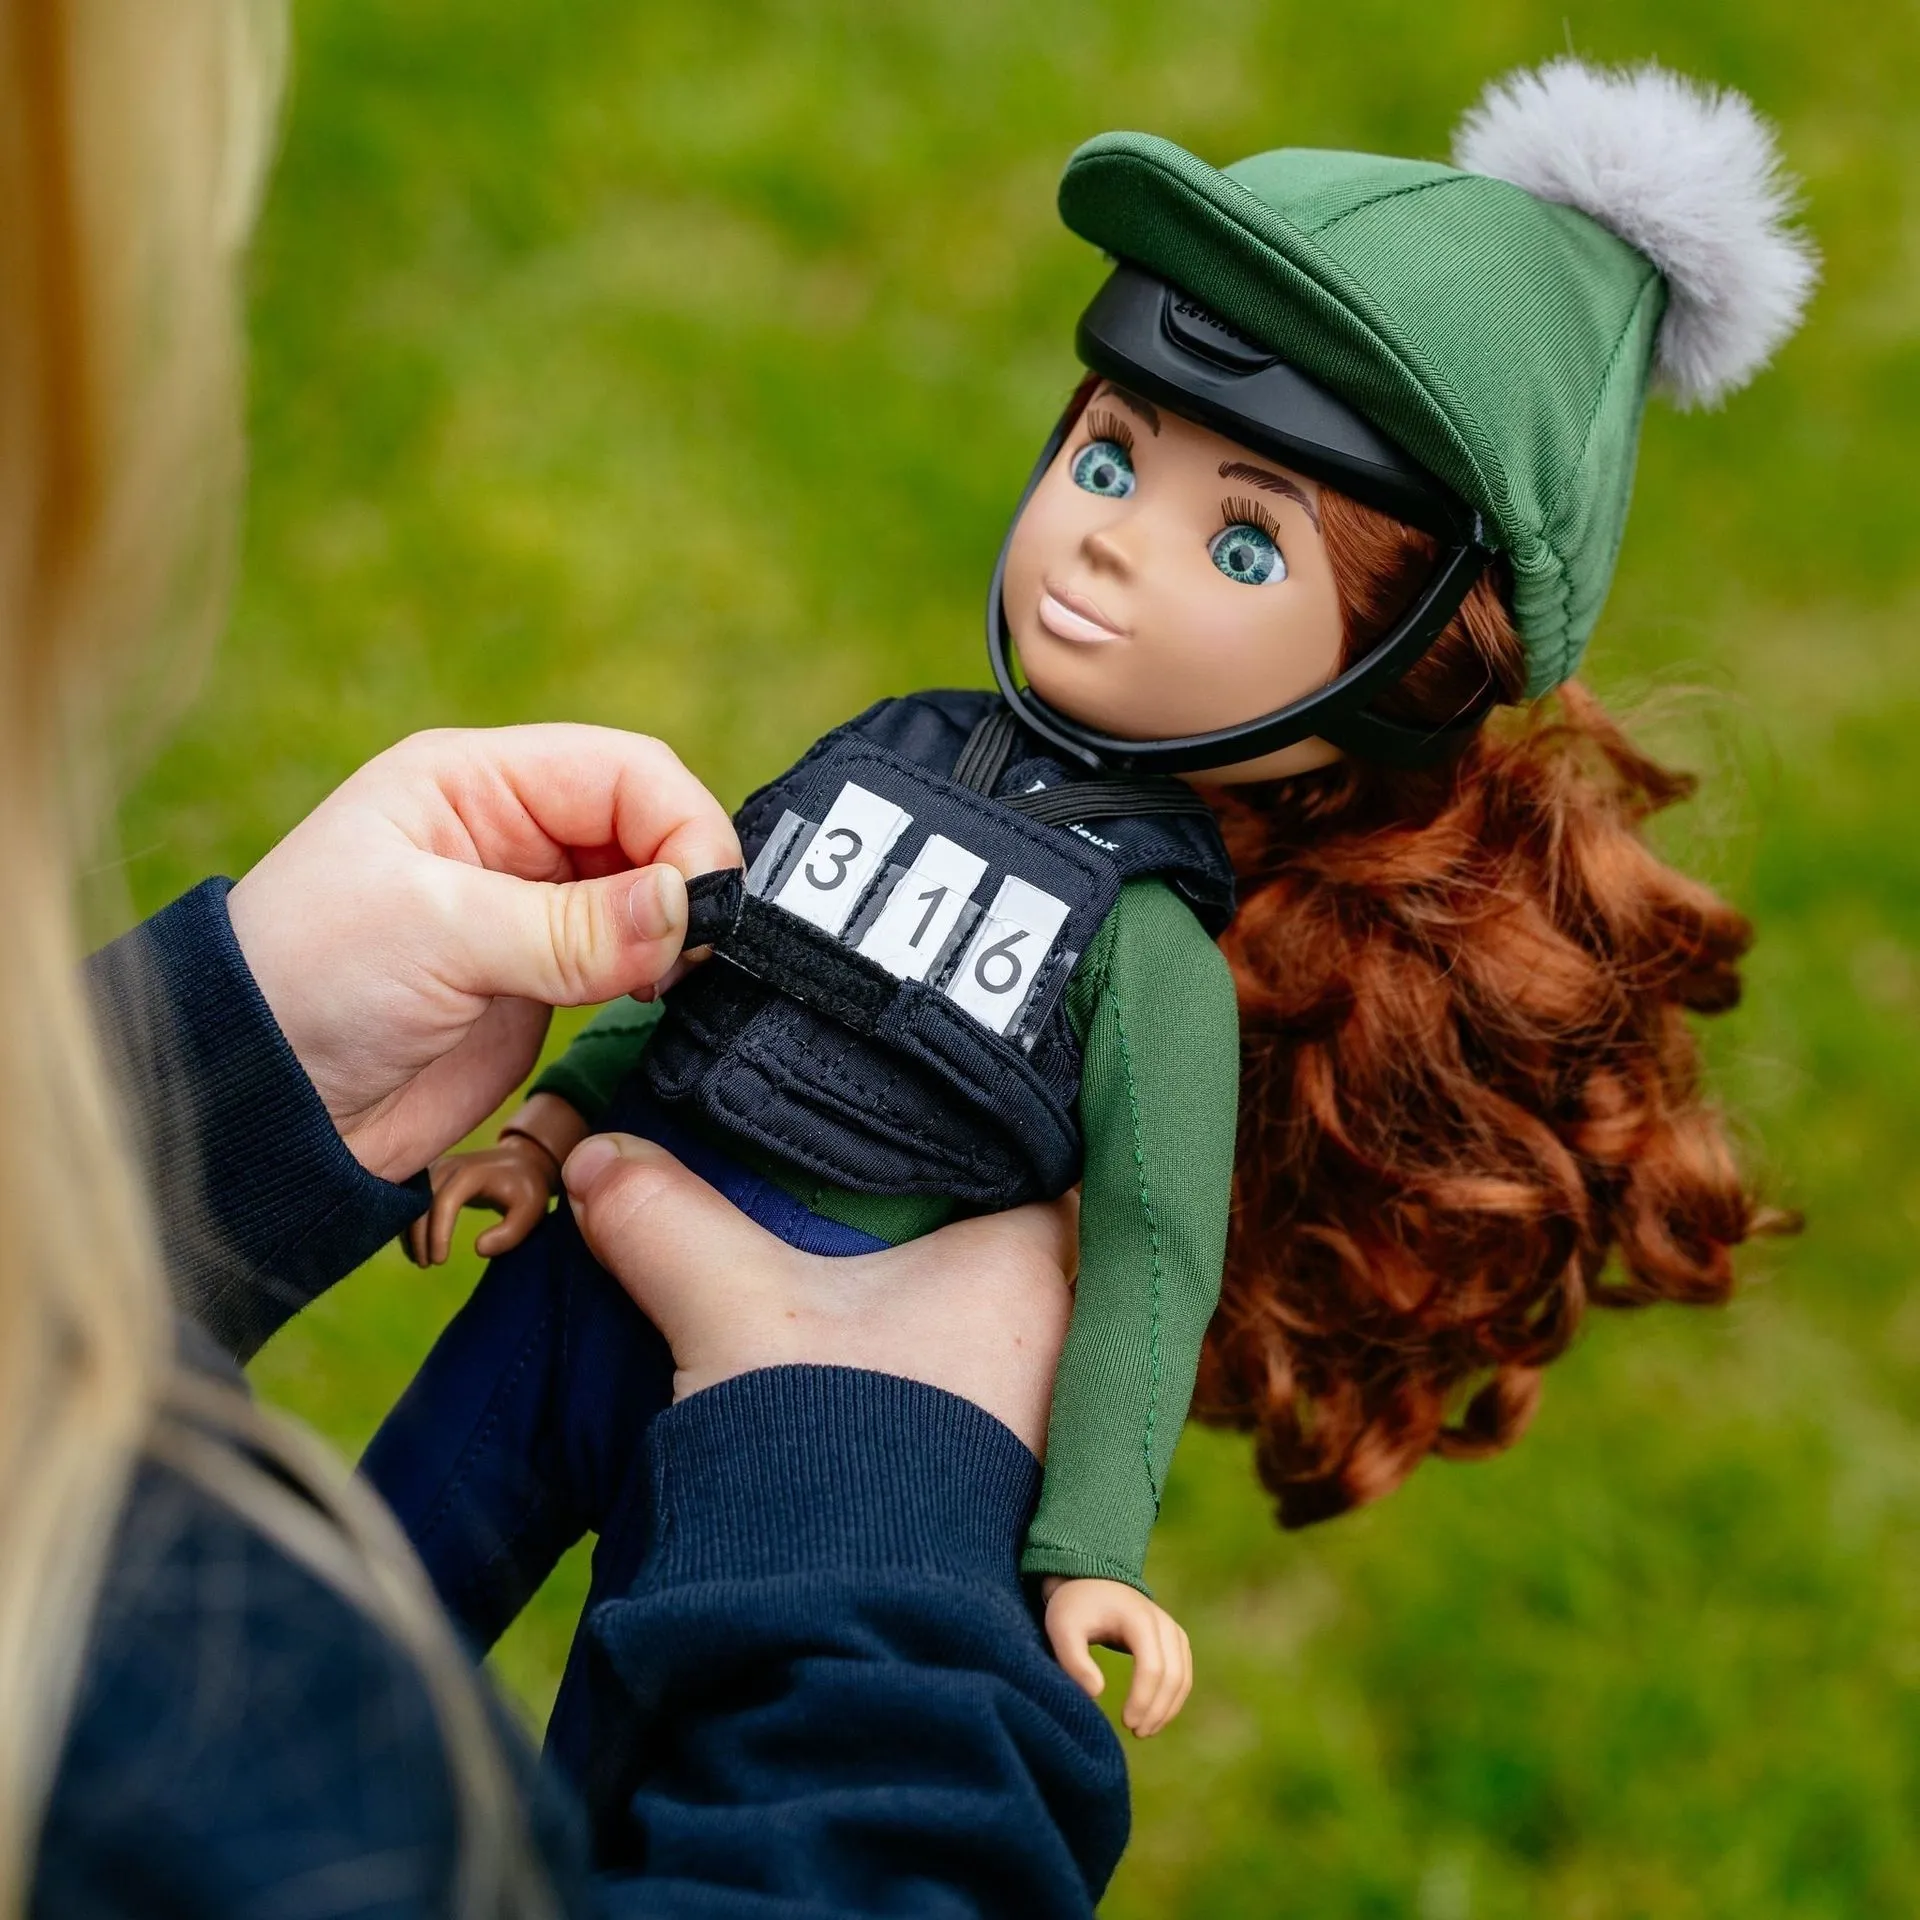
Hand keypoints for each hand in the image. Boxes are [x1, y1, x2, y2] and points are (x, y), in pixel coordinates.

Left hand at [226, 725, 737, 1181]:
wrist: (259, 1106)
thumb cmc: (307, 984)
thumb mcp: (437, 932)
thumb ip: (571, 924)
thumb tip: (689, 908)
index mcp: (475, 782)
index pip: (624, 771)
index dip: (682, 825)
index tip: (704, 902)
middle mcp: (513, 833)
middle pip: (650, 826)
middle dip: (686, 882)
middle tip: (693, 953)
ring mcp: (534, 909)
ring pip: (652, 895)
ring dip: (679, 932)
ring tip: (670, 980)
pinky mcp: (548, 981)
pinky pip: (634, 960)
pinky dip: (663, 975)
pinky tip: (656, 999)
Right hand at [402, 1091, 590, 1264]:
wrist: (522, 1162)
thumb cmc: (527, 1189)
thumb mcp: (531, 1212)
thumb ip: (509, 1234)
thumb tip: (478, 1249)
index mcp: (471, 1173)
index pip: (444, 1203)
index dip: (438, 1234)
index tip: (440, 1261)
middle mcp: (447, 1167)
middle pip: (421, 1203)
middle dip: (420, 1237)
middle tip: (427, 1265)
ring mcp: (436, 1168)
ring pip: (411, 1202)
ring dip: (411, 1232)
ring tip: (422, 1261)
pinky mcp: (431, 1175)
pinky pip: (412, 1200)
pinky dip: (411, 1224)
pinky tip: (416, 1248)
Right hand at [561, 1133, 1077, 1456]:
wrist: (845, 1617)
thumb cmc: (829, 1434)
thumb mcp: (733, 1304)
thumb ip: (667, 1220)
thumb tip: (598, 1157)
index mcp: (1025, 1267)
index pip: (1034, 1160)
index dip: (982, 1132)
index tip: (921, 1110)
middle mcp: (1050, 1338)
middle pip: (994, 1242)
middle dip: (926, 1221)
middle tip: (850, 1186)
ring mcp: (1026, 1418)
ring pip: (968, 1322)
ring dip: (908, 1307)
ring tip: (830, 1270)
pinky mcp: (982, 1481)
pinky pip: (946, 1391)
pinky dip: (897, 1372)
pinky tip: (833, 1362)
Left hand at [1041, 1576, 1191, 1736]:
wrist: (1088, 1581)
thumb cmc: (1073, 1608)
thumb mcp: (1063, 1630)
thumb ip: (1074, 1661)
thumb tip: (1097, 1693)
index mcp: (1137, 1618)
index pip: (1152, 1667)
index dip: (1143, 1700)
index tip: (1126, 1723)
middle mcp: (1162, 1622)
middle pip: (1173, 1675)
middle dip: (1157, 1709)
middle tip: (1136, 1732)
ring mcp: (1172, 1630)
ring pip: (1183, 1677)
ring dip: (1168, 1708)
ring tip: (1144, 1731)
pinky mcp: (1174, 1639)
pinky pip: (1183, 1673)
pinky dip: (1173, 1698)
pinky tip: (1154, 1716)